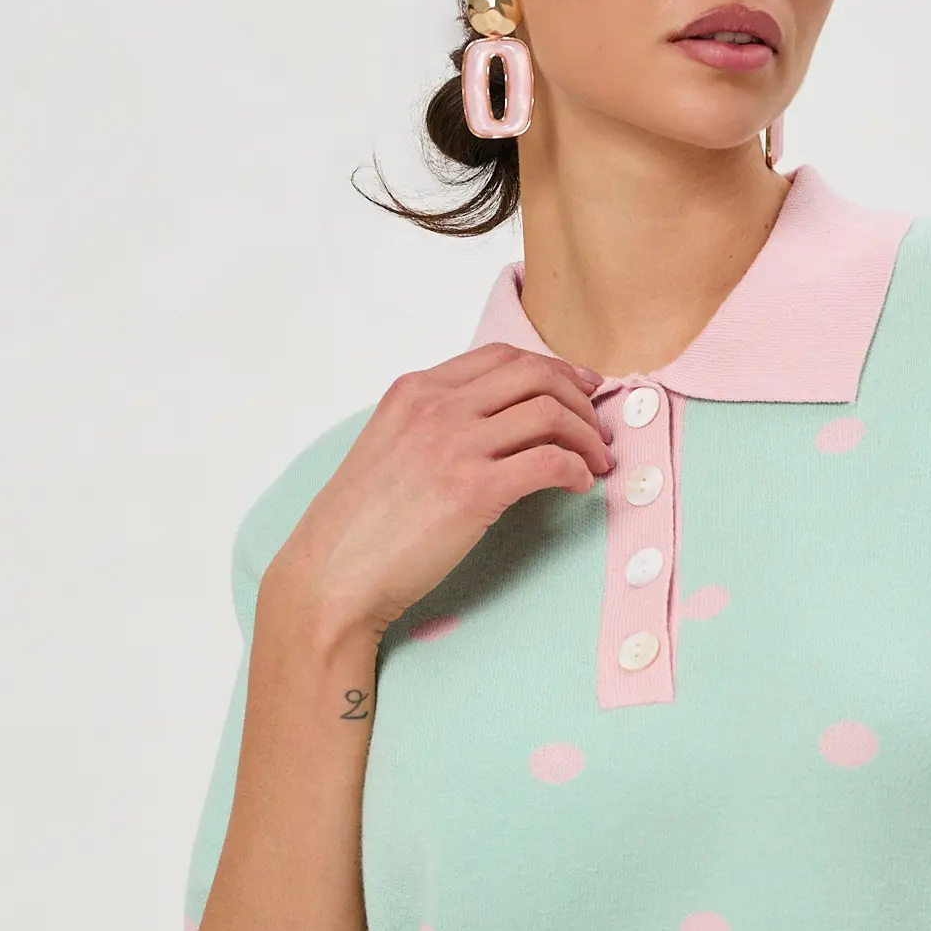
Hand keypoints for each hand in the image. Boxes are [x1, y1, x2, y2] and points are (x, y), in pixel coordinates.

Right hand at [260, 342, 614, 649]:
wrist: (332, 574)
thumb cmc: (359, 526)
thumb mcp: (388, 447)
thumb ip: (432, 424)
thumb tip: (491, 426)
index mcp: (414, 390)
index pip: (501, 356)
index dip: (552, 369)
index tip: (578, 389)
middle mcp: (436, 407)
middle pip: (534, 374)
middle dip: (579, 398)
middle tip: (598, 428)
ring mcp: (454, 445)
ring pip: (549, 412)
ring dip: (586, 436)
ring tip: (597, 462)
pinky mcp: (473, 490)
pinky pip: (550, 461)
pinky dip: (578, 469)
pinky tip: (580, 485)